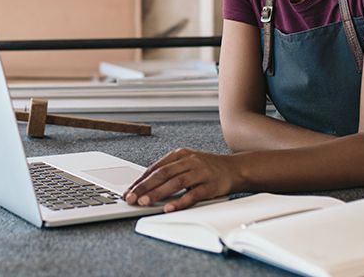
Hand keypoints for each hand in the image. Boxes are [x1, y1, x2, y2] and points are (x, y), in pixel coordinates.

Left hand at [123, 148, 241, 211]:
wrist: (234, 168)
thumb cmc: (207, 168)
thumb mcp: (187, 163)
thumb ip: (170, 171)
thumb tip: (146, 185)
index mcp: (181, 154)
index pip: (156, 167)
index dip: (141, 180)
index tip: (129, 191)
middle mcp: (189, 161)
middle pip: (163, 174)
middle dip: (145, 187)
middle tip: (132, 197)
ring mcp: (200, 172)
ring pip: (176, 183)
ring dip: (158, 193)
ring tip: (145, 202)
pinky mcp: (211, 185)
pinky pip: (193, 194)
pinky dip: (180, 202)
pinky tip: (169, 208)